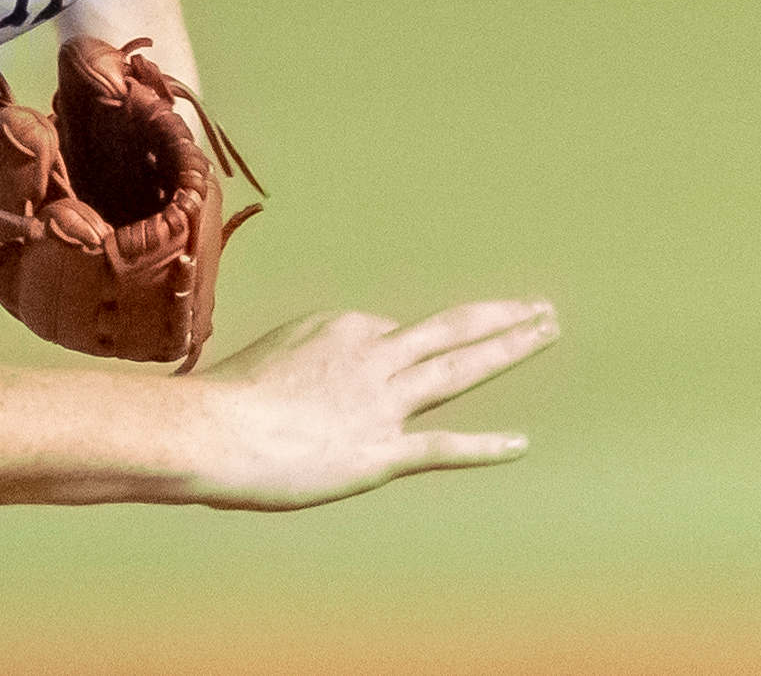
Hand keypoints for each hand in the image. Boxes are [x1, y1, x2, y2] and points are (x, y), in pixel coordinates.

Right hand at [178, 297, 558, 510]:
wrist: (213, 431)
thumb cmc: (221, 404)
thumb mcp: (263, 362)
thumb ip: (297, 367)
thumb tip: (304, 389)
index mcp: (340, 328)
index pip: (388, 336)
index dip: (391, 359)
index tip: (367, 381)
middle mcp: (371, 354)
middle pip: (449, 329)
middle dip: (498, 317)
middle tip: (539, 308)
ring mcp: (382, 402)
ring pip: (460, 367)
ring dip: (509, 347)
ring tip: (547, 330)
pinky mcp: (382, 451)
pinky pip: (444, 446)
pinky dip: (486, 447)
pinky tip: (519, 444)